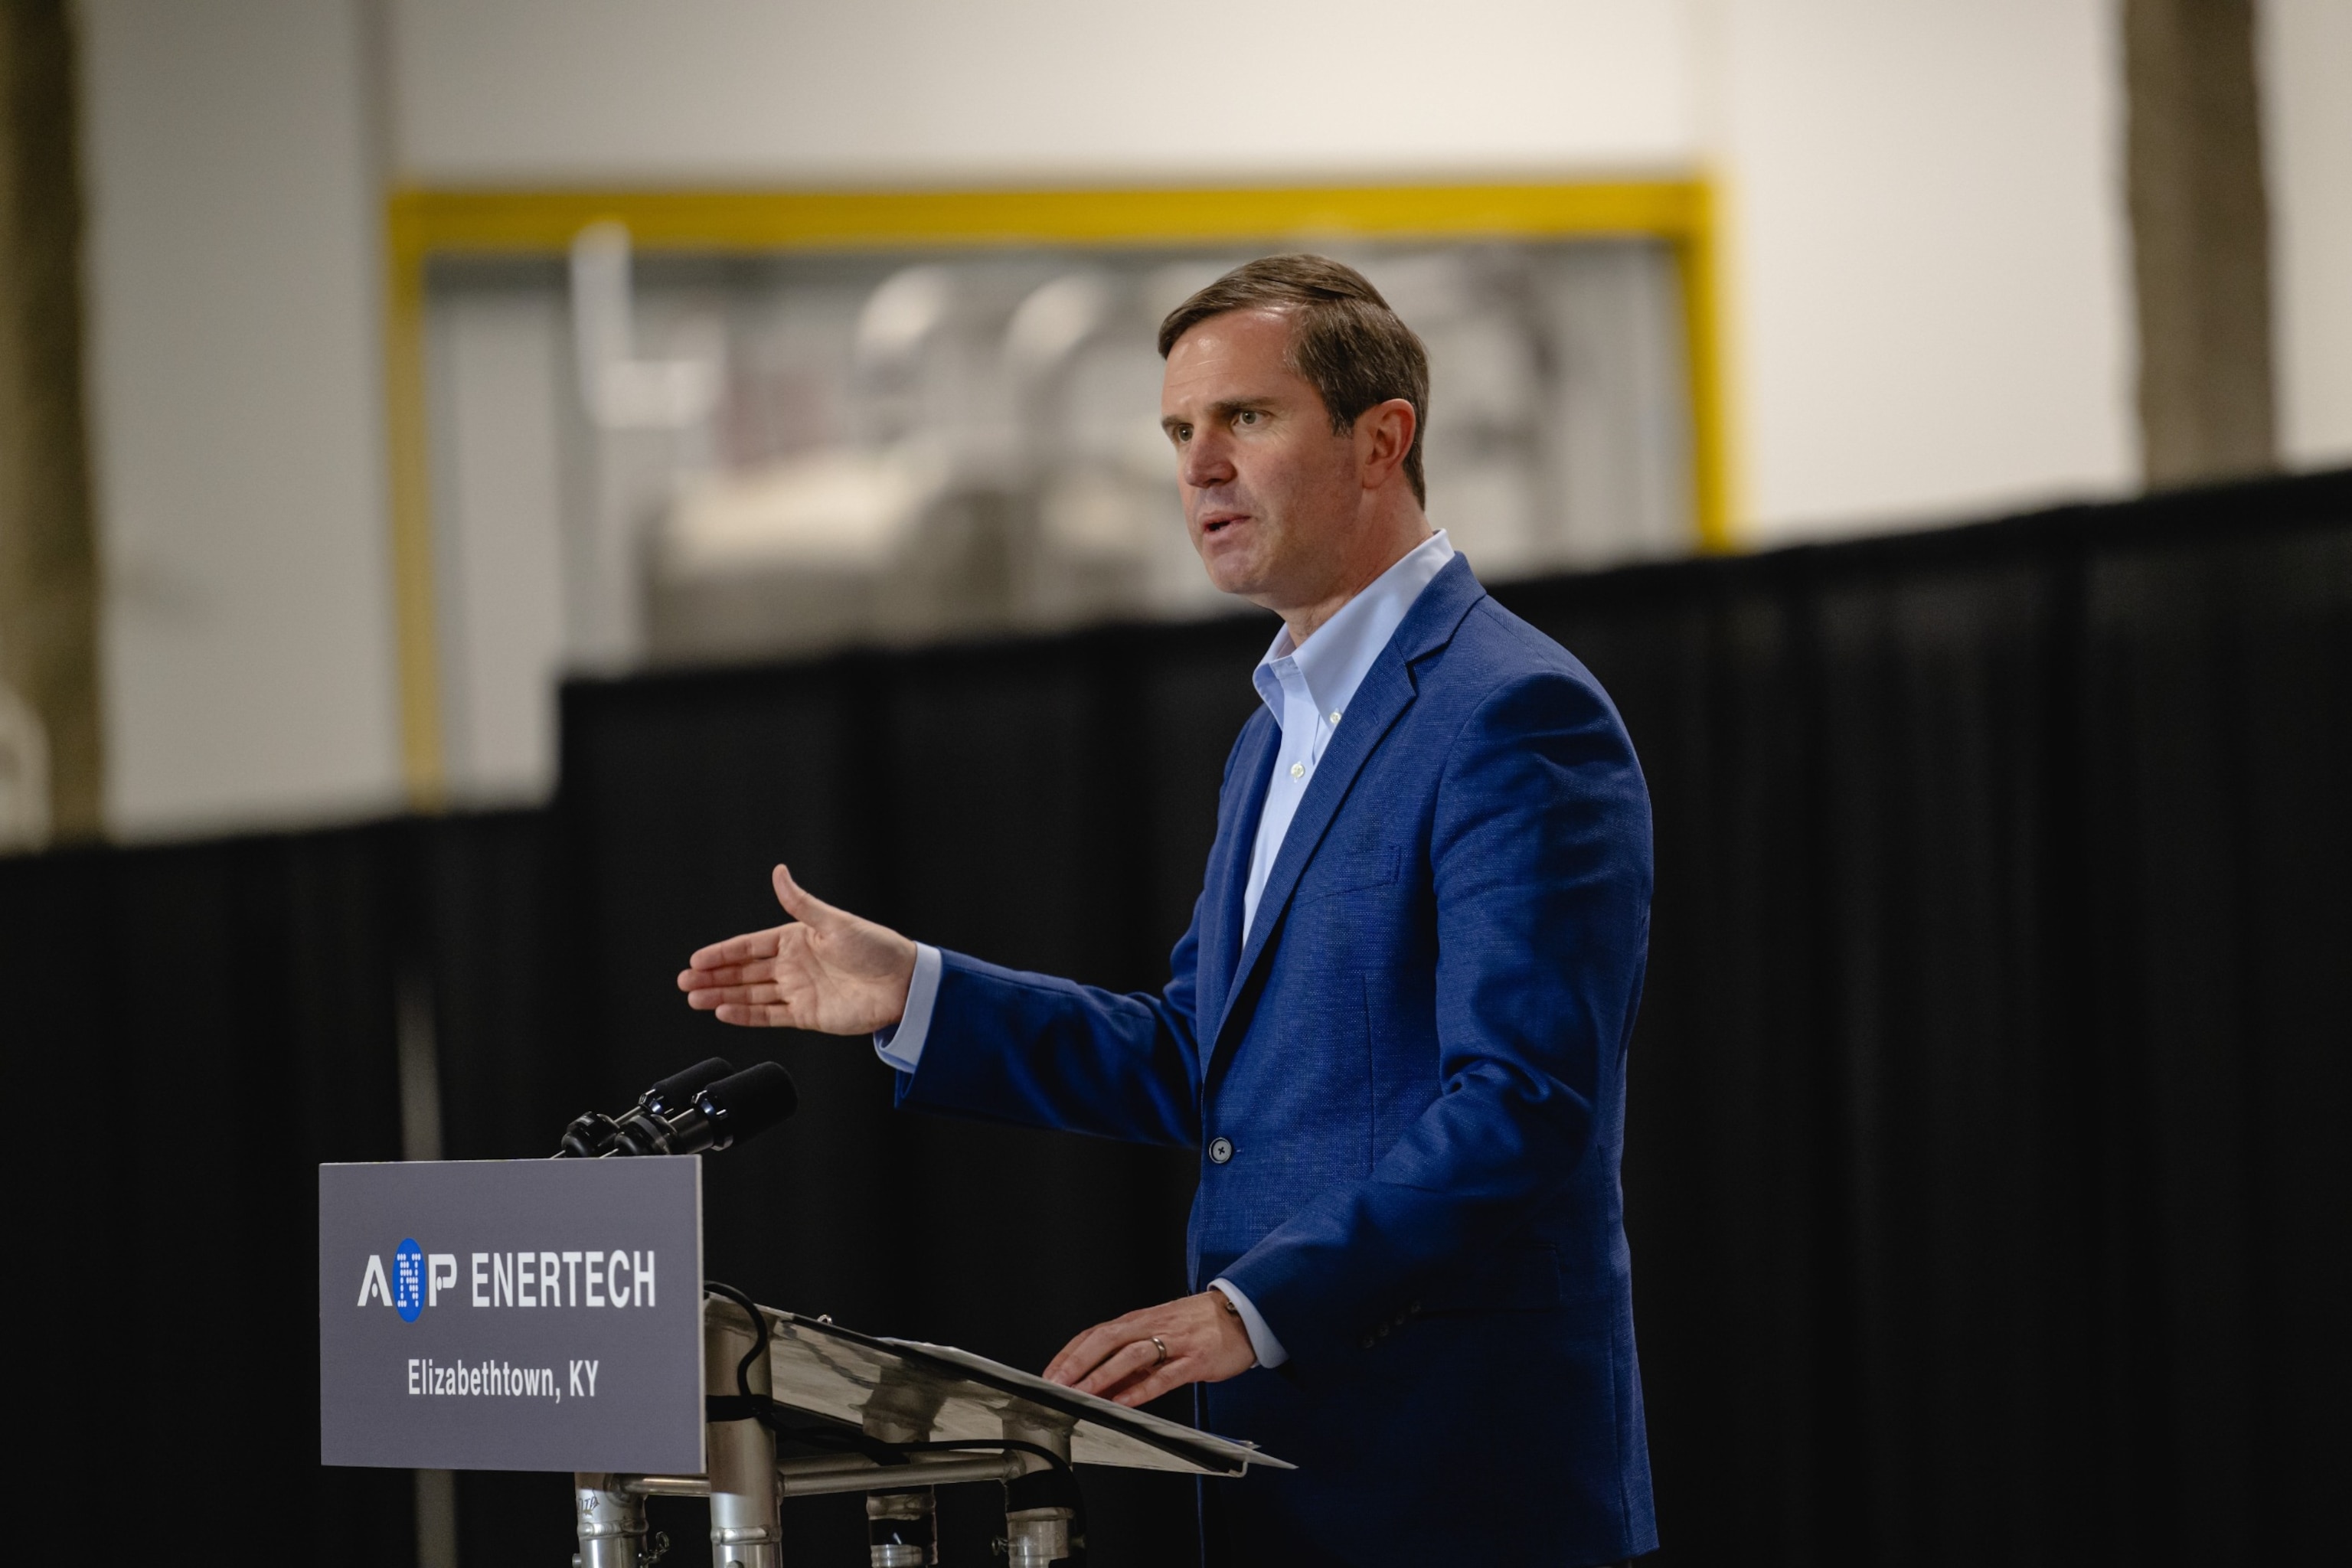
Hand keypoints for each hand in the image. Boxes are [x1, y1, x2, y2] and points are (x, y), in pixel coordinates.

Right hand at [677, 865, 917, 1034]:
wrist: (904, 984)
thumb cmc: (876, 947)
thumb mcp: (835, 921)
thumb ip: (800, 903)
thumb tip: (779, 872)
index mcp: (797, 939)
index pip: (749, 947)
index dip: (722, 953)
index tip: (696, 959)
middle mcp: (794, 965)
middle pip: (744, 972)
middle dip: (713, 977)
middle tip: (685, 982)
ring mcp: (799, 990)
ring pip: (751, 994)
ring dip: (722, 996)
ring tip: (695, 998)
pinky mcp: (807, 1014)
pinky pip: (769, 1015)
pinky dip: (746, 1014)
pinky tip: (724, 1012)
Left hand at [1042, 1291, 1256, 1407]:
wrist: (1243, 1313)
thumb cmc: (1198, 1325)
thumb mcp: (1160, 1334)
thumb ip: (1131, 1358)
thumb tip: (1101, 1384)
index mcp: (1139, 1320)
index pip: (1095, 1333)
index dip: (1070, 1353)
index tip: (1049, 1373)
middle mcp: (1152, 1327)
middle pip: (1105, 1339)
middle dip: (1077, 1363)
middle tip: (1056, 1384)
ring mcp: (1174, 1342)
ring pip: (1130, 1355)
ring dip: (1102, 1375)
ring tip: (1082, 1394)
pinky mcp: (1195, 1360)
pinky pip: (1164, 1376)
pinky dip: (1141, 1389)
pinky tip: (1123, 1402)